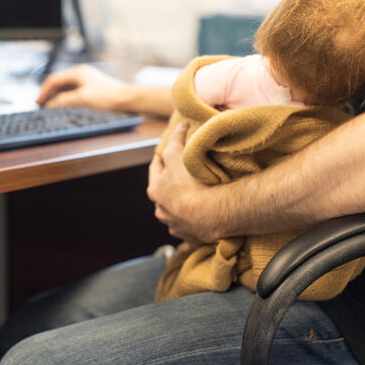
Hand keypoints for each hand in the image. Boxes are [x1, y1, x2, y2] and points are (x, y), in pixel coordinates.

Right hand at [37, 64, 127, 110]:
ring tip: (50, 106)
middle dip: (49, 92)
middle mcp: (81, 73)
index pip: (54, 79)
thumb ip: (64, 100)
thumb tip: (50, 104)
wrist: (126, 99)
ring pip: (65, 86)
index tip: (38, 102)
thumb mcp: (82, 99)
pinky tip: (64, 104)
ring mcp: (86, 78)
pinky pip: (72, 89)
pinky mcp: (90, 85)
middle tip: (41, 104)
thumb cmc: (107, 97)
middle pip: (58, 81)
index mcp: (78, 72)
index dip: (44, 91)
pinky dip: (65, 96)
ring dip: (57, 95)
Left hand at [147, 124, 216, 244]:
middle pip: (165, 193)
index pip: (156, 169)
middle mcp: (161, 210)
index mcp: (156, 191)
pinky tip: (205, 216)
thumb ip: (175, 141)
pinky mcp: (191, 237)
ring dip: (183, 205)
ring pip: (176, 211)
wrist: (209, 215)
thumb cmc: (189, 183)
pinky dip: (196, 221)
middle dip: (172, 184)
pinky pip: (192, 227)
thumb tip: (179, 128)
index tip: (167, 151)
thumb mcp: (178, 155)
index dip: (162, 158)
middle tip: (184, 175)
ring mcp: (175, 225)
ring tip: (197, 197)